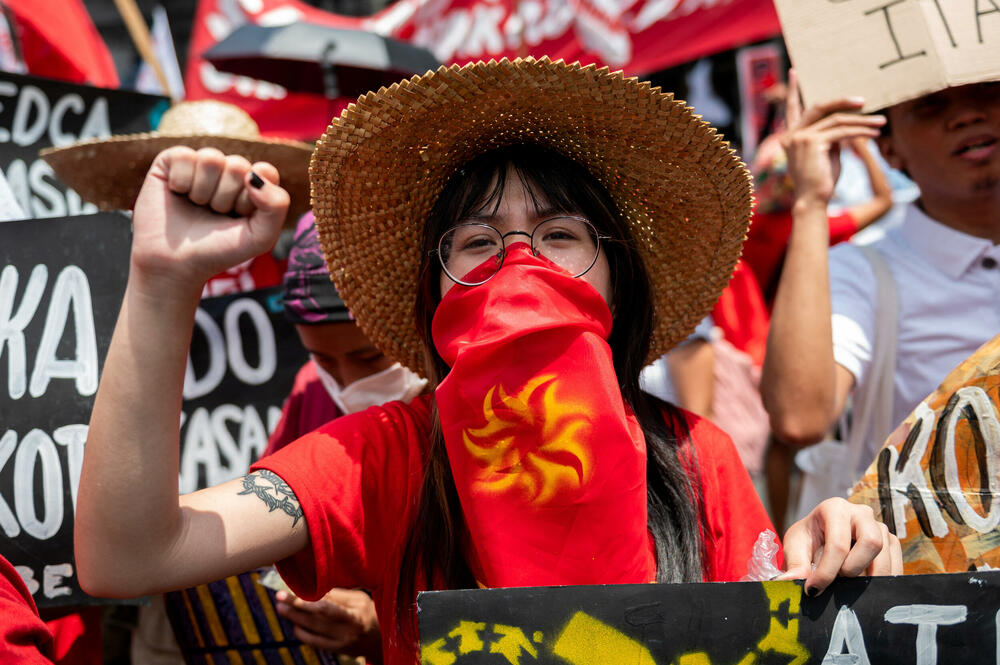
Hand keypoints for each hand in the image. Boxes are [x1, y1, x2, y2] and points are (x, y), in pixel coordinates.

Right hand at [130, 146, 289, 292]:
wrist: (175, 264)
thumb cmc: (219, 250)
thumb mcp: (260, 237)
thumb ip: (277, 206)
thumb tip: (255, 173)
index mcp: (253, 185)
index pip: (266, 171)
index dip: (252, 198)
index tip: (240, 216)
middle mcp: (228, 170)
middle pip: (238, 165)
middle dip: (226, 197)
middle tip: (215, 214)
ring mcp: (201, 164)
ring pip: (211, 158)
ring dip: (203, 191)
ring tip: (198, 206)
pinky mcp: (172, 161)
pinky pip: (183, 156)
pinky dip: (181, 182)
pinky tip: (178, 194)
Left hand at [275, 588, 381, 661]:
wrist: (381, 639)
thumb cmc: (369, 612)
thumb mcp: (359, 600)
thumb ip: (338, 595)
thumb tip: (313, 588)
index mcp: (356, 613)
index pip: (327, 607)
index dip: (306, 600)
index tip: (290, 592)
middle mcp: (348, 630)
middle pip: (317, 618)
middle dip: (296, 608)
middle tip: (279, 598)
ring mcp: (342, 643)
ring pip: (313, 631)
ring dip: (295, 620)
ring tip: (282, 608)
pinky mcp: (337, 651)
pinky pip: (315, 642)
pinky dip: (303, 633)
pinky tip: (295, 624)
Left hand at [780, 497, 901, 594]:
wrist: (821, 536)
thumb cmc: (808, 539)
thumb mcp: (795, 547)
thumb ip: (795, 564)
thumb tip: (789, 582)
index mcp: (834, 508)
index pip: (838, 544)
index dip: (826, 572)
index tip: (814, 590)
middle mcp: (861, 513)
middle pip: (872, 542)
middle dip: (854, 569)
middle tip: (838, 581)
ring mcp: (879, 526)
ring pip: (886, 554)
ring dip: (869, 577)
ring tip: (848, 585)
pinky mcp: (890, 542)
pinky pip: (896, 563)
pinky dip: (882, 580)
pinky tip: (864, 587)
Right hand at [781, 70, 885, 208]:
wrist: (813, 201)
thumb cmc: (821, 182)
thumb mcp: (825, 154)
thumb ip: (830, 136)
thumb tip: (845, 124)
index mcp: (790, 136)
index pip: (791, 109)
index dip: (792, 90)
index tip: (793, 72)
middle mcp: (792, 134)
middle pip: (818, 107)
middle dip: (842, 101)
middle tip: (863, 101)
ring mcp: (800, 137)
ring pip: (836, 119)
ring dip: (862, 120)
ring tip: (881, 123)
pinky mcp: (813, 142)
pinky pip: (842, 131)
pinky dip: (861, 130)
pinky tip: (874, 132)